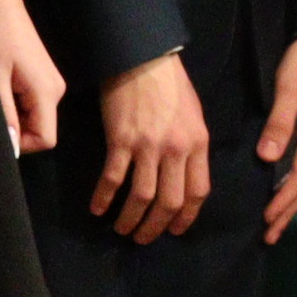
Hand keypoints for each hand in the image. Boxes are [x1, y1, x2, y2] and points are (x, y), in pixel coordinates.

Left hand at [0, 0, 64, 156]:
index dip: (21, 144)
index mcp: (48, 92)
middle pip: (40, 131)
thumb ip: (4, 114)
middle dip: (15, 127)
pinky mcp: (42, 78)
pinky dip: (14, 103)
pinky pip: (32, 105)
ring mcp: (50, 83)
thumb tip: (11, 148)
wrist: (0, 4)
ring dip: (12, 113)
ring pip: (34, 118)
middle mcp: (55, 90)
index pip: (46, 140)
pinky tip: (0, 82)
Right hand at [93, 51, 207, 240]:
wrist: (143, 58)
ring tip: (122, 229)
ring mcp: (148, 146)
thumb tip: (184, 176)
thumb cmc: (171, 85)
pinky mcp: (121, 141)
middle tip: (143, 238)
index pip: (198, 192)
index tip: (175, 230)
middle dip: (156, 226)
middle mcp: (176, 149)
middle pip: (170, 201)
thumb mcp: (194, 116)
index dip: (186, 217)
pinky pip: (113, 179)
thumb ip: (192, 147)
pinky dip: (104, 198)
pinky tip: (98, 208)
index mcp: (198, 144)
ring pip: (142, 197)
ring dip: (130, 219)